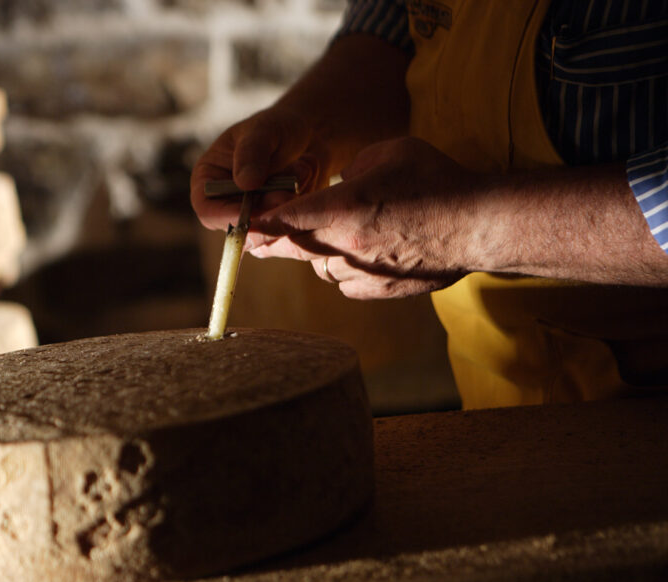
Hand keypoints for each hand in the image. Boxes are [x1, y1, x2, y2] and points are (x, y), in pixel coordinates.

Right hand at [190, 106, 329, 232]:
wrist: (307, 133)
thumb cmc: (277, 126)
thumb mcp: (263, 130)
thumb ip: (252, 153)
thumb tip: (245, 183)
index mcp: (209, 180)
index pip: (207, 210)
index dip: (228, 216)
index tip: (253, 212)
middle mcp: (228, 202)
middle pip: (240, 225)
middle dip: (267, 211)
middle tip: (289, 191)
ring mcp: (254, 215)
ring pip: (267, 228)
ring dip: (289, 202)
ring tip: (302, 167)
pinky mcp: (277, 221)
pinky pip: (290, 226)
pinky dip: (303, 202)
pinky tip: (307, 173)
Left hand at [248, 137, 487, 298]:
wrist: (481, 226)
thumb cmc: (437, 180)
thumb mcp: (388, 152)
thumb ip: (352, 169)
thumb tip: (337, 184)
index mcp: (344, 210)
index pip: (284, 220)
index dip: (258, 224)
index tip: (240, 228)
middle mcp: (346, 247)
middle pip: (294, 249)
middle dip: (275, 242)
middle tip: (256, 240)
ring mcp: (362, 274)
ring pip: (321, 267)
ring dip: (320, 254)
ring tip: (344, 235)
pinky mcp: (378, 291)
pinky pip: (346, 283)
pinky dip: (347, 270)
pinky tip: (368, 253)